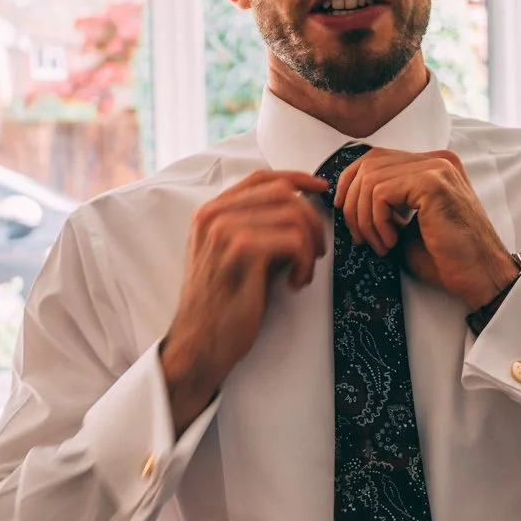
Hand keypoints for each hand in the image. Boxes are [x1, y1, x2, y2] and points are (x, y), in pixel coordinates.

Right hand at [161, 170, 329, 426]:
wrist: (200, 342)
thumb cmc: (223, 302)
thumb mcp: (232, 254)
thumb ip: (257, 226)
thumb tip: (302, 208)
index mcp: (211, 211)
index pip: (262, 178)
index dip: (297, 178)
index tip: (321, 189)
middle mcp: (214, 215)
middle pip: (284, 194)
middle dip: (311, 220)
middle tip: (316, 252)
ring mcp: (225, 231)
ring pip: (294, 215)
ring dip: (310, 245)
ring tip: (302, 272)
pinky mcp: (241, 253)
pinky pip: (295, 241)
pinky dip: (304, 263)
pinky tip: (295, 283)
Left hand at [335, 148, 517, 308]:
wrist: (481, 277)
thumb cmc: (447, 258)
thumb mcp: (407, 225)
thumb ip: (385, 205)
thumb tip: (346, 198)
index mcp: (432, 165)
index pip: (376, 157)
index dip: (351, 182)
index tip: (345, 211)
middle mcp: (437, 160)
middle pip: (369, 163)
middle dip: (353, 203)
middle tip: (362, 237)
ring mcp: (437, 168)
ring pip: (371, 179)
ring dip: (366, 218)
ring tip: (382, 244)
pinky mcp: (433, 182)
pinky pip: (381, 193)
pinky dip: (377, 221)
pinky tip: (392, 241)